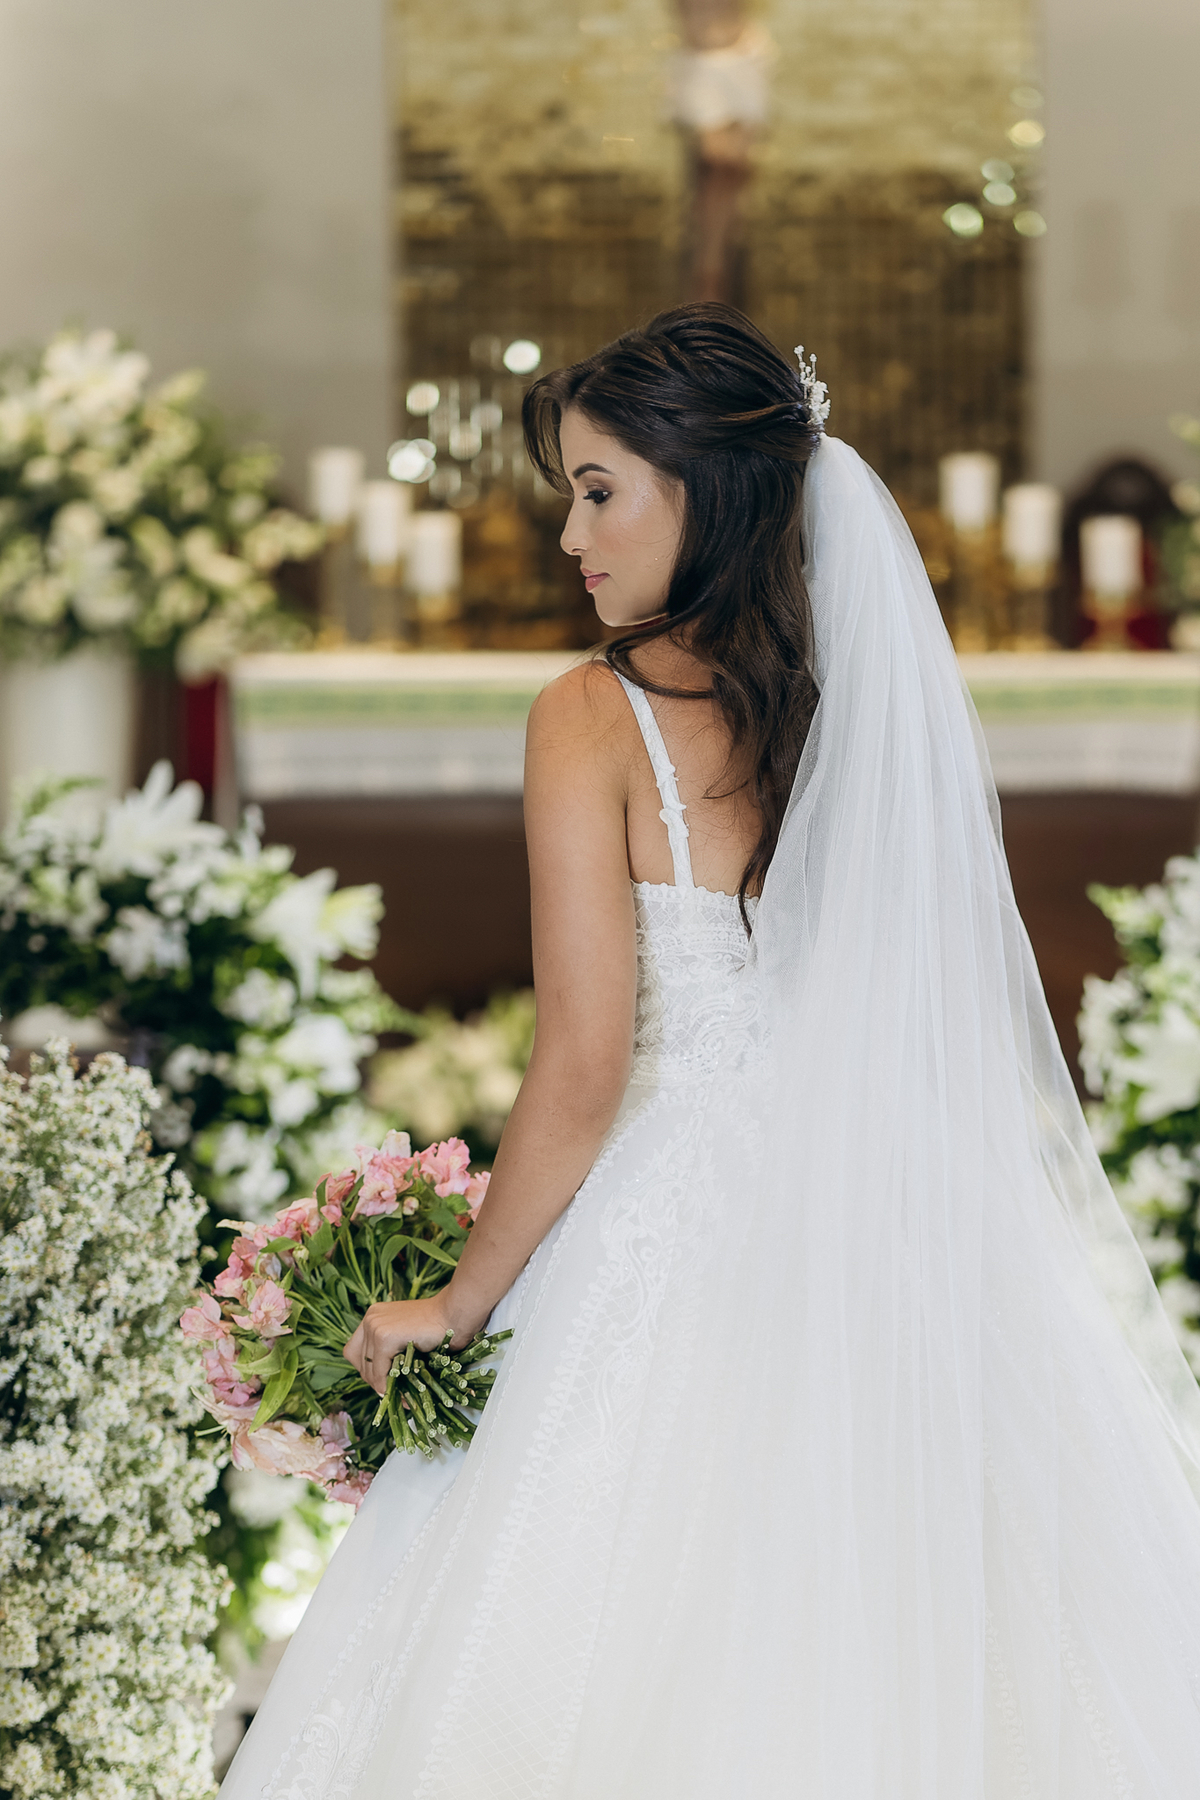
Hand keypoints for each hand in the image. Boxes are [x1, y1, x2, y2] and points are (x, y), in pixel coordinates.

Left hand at [343, 1295, 472, 1397]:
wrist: (454, 1314)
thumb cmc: (437, 1326)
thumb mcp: (405, 1336)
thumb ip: (390, 1352)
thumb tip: (383, 1386)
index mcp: (373, 1316)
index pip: (354, 1350)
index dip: (366, 1369)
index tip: (381, 1380)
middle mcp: (370, 1318)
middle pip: (357, 1360)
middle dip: (374, 1380)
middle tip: (391, 1391)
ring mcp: (375, 1326)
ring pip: (367, 1368)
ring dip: (382, 1384)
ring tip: (399, 1393)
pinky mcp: (384, 1337)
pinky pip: (379, 1371)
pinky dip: (387, 1384)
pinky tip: (400, 1388)